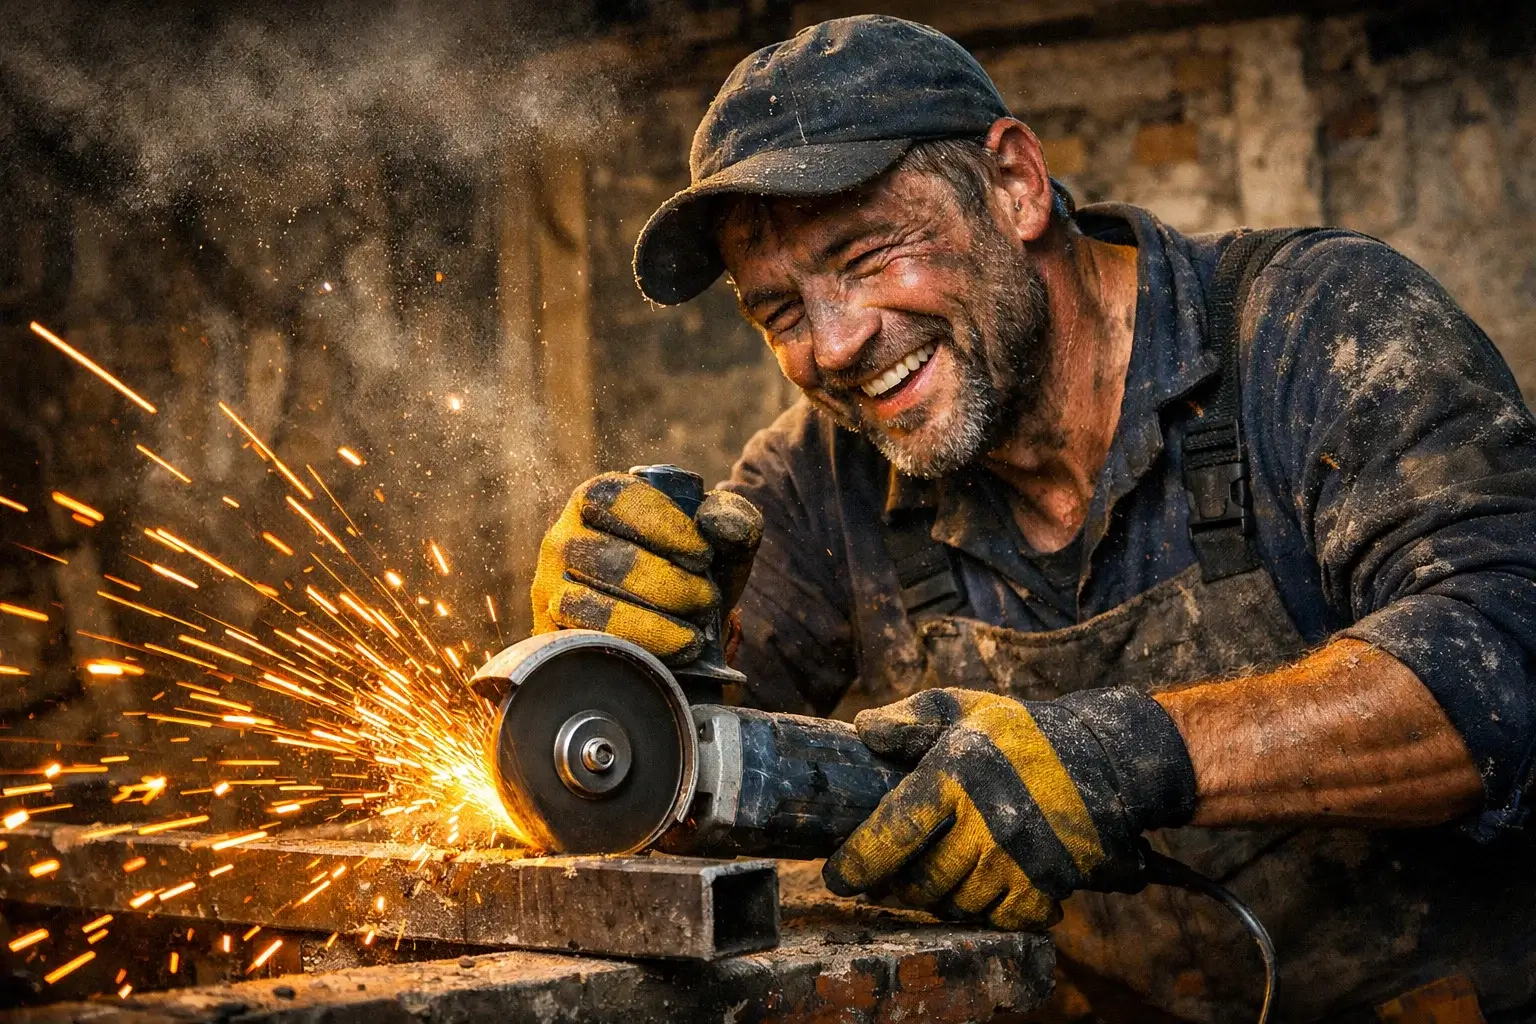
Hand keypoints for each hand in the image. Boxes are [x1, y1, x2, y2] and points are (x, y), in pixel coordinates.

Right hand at [530, 472, 762, 662]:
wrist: (677, 634)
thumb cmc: (693, 575)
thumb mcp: (721, 543)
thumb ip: (733, 518)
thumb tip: (718, 521)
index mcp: (598, 501)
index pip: (616, 498)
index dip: (661, 525)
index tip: (702, 555)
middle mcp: (563, 540)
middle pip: (605, 558)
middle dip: (667, 584)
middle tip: (707, 600)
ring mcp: (550, 589)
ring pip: (588, 605)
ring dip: (652, 623)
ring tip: (694, 633)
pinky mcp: (552, 635)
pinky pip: (585, 644)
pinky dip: (637, 649)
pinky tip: (674, 653)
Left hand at [823, 687, 1196, 929]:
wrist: (1106, 759)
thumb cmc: (1023, 734)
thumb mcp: (966, 709)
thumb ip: (913, 718)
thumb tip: (863, 730)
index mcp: (957, 775)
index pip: (895, 830)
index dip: (859, 861)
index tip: (837, 879)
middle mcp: (987, 821)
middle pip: (922, 881)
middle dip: (897, 887)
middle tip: (886, 882)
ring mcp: (1020, 858)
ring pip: (957, 904)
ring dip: (938, 900)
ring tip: (931, 882)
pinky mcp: (1048, 885)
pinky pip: (999, 919)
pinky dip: (983, 911)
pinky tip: (978, 890)